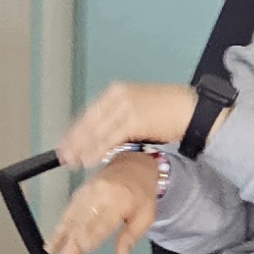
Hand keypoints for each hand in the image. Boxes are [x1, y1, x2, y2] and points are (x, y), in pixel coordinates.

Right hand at [48, 151, 161, 253]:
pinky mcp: (82, 191)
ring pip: (73, 215)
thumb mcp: (146, 216)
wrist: (133, 164)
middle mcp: (101, 194)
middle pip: (84, 221)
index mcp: (119, 200)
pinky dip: (61, 223)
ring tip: (53, 249)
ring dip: (61, 234)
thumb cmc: (141, 191)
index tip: (82, 251)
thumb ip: (131, 236)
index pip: (102, 223)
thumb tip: (122, 253)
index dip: (90, 237)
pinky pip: (69, 208)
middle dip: (73, 242)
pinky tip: (55, 236)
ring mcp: (89, 191)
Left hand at [56, 81, 198, 175]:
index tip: (64, 144)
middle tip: (62, 157)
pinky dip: (98, 150)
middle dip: (74, 140)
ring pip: (98, 130)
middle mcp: (117, 96)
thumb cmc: (167, 112)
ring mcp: (125, 106)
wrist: (191, 109)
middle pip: (89, 121)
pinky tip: (89, 159)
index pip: (90, 113)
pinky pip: (110, 138)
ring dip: (83, 148)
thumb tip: (100, 139)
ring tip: (72, 162)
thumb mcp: (136, 111)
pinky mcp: (134, 119)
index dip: (75, 130)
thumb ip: (117, 122)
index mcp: (116, 91)